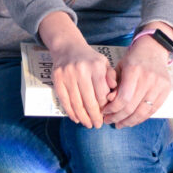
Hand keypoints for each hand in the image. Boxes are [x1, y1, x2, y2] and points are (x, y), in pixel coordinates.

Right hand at [38, 13, 116, 128]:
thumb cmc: (90, 59)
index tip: (107, 115)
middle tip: (98, 125)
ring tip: (88, 124)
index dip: (105, 107)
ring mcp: (68, 75)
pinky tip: (76, 118)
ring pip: (76, 103)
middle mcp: (81, 70)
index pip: (102, 93)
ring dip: (83, 117)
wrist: (68, 47)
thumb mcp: (104, 63)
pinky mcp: (57, 79)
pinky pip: (64, 100)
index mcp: (96, 66)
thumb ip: (112, 76)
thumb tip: (115, 91)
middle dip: (95, 116)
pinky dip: (70, 112)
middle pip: (89, 100)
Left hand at [101, 36, 171, 127]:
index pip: (123, 98)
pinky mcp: (166, 90)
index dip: (113, 109)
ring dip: (129, 122)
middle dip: (118, 117)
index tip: (105, 113)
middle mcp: (148, 78)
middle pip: (132, 107)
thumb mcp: (119, 67)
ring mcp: (159, 85)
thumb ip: (114, 84)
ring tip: (120, 124)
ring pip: (143, 112)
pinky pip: (153, 110)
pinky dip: (141, 118)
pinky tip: (132, 120)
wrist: (153, 49)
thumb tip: (109, 102)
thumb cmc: (133, 59)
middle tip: (109, 121)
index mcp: (133, 70)